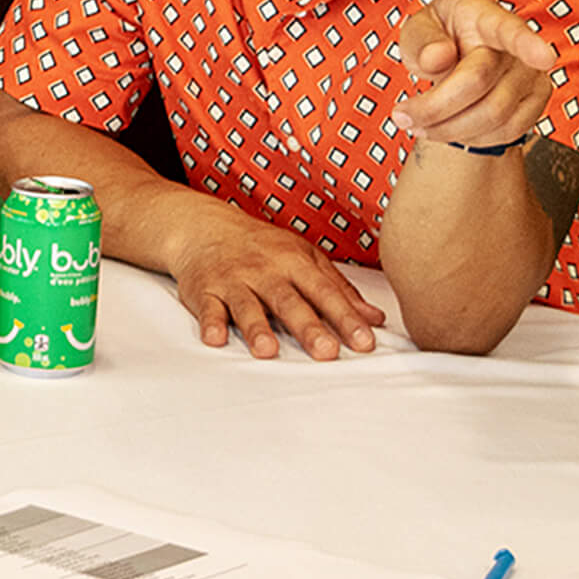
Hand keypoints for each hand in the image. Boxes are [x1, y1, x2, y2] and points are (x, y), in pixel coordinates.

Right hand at [154, 190, 384, 358]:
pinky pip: (207, 307)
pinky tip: (215, 338)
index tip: (364, 342)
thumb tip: (374, 319)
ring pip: (246, 305)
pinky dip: (210, 322)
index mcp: (294, 262)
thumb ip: (338, 288)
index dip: (346, 317)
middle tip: (326, 352)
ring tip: (268, 350)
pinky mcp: (204, 290)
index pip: (325, 292)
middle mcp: (265, 270)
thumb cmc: (261, 246)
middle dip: (308, 327)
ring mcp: (233, 280)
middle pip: (288, 301)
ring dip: (256, 327)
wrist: (204, 226)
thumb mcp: (304, 257)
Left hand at [391, 0, 559, 149]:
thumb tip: (438, 57)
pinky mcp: (537, 99)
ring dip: (447, 129)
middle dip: (433, 107)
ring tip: (417, 125)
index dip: (528, 44)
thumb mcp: (417, 31)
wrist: (456, 58)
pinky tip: (450, 128)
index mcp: (484, 17)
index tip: (545, 57)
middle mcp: (515, 45)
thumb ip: (422, 39)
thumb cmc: (436, 39)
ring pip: (493, 116)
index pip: (508, 29)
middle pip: (477, 82)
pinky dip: (471, 138)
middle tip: (400, 117)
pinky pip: (507, 132)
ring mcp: (531, 73)